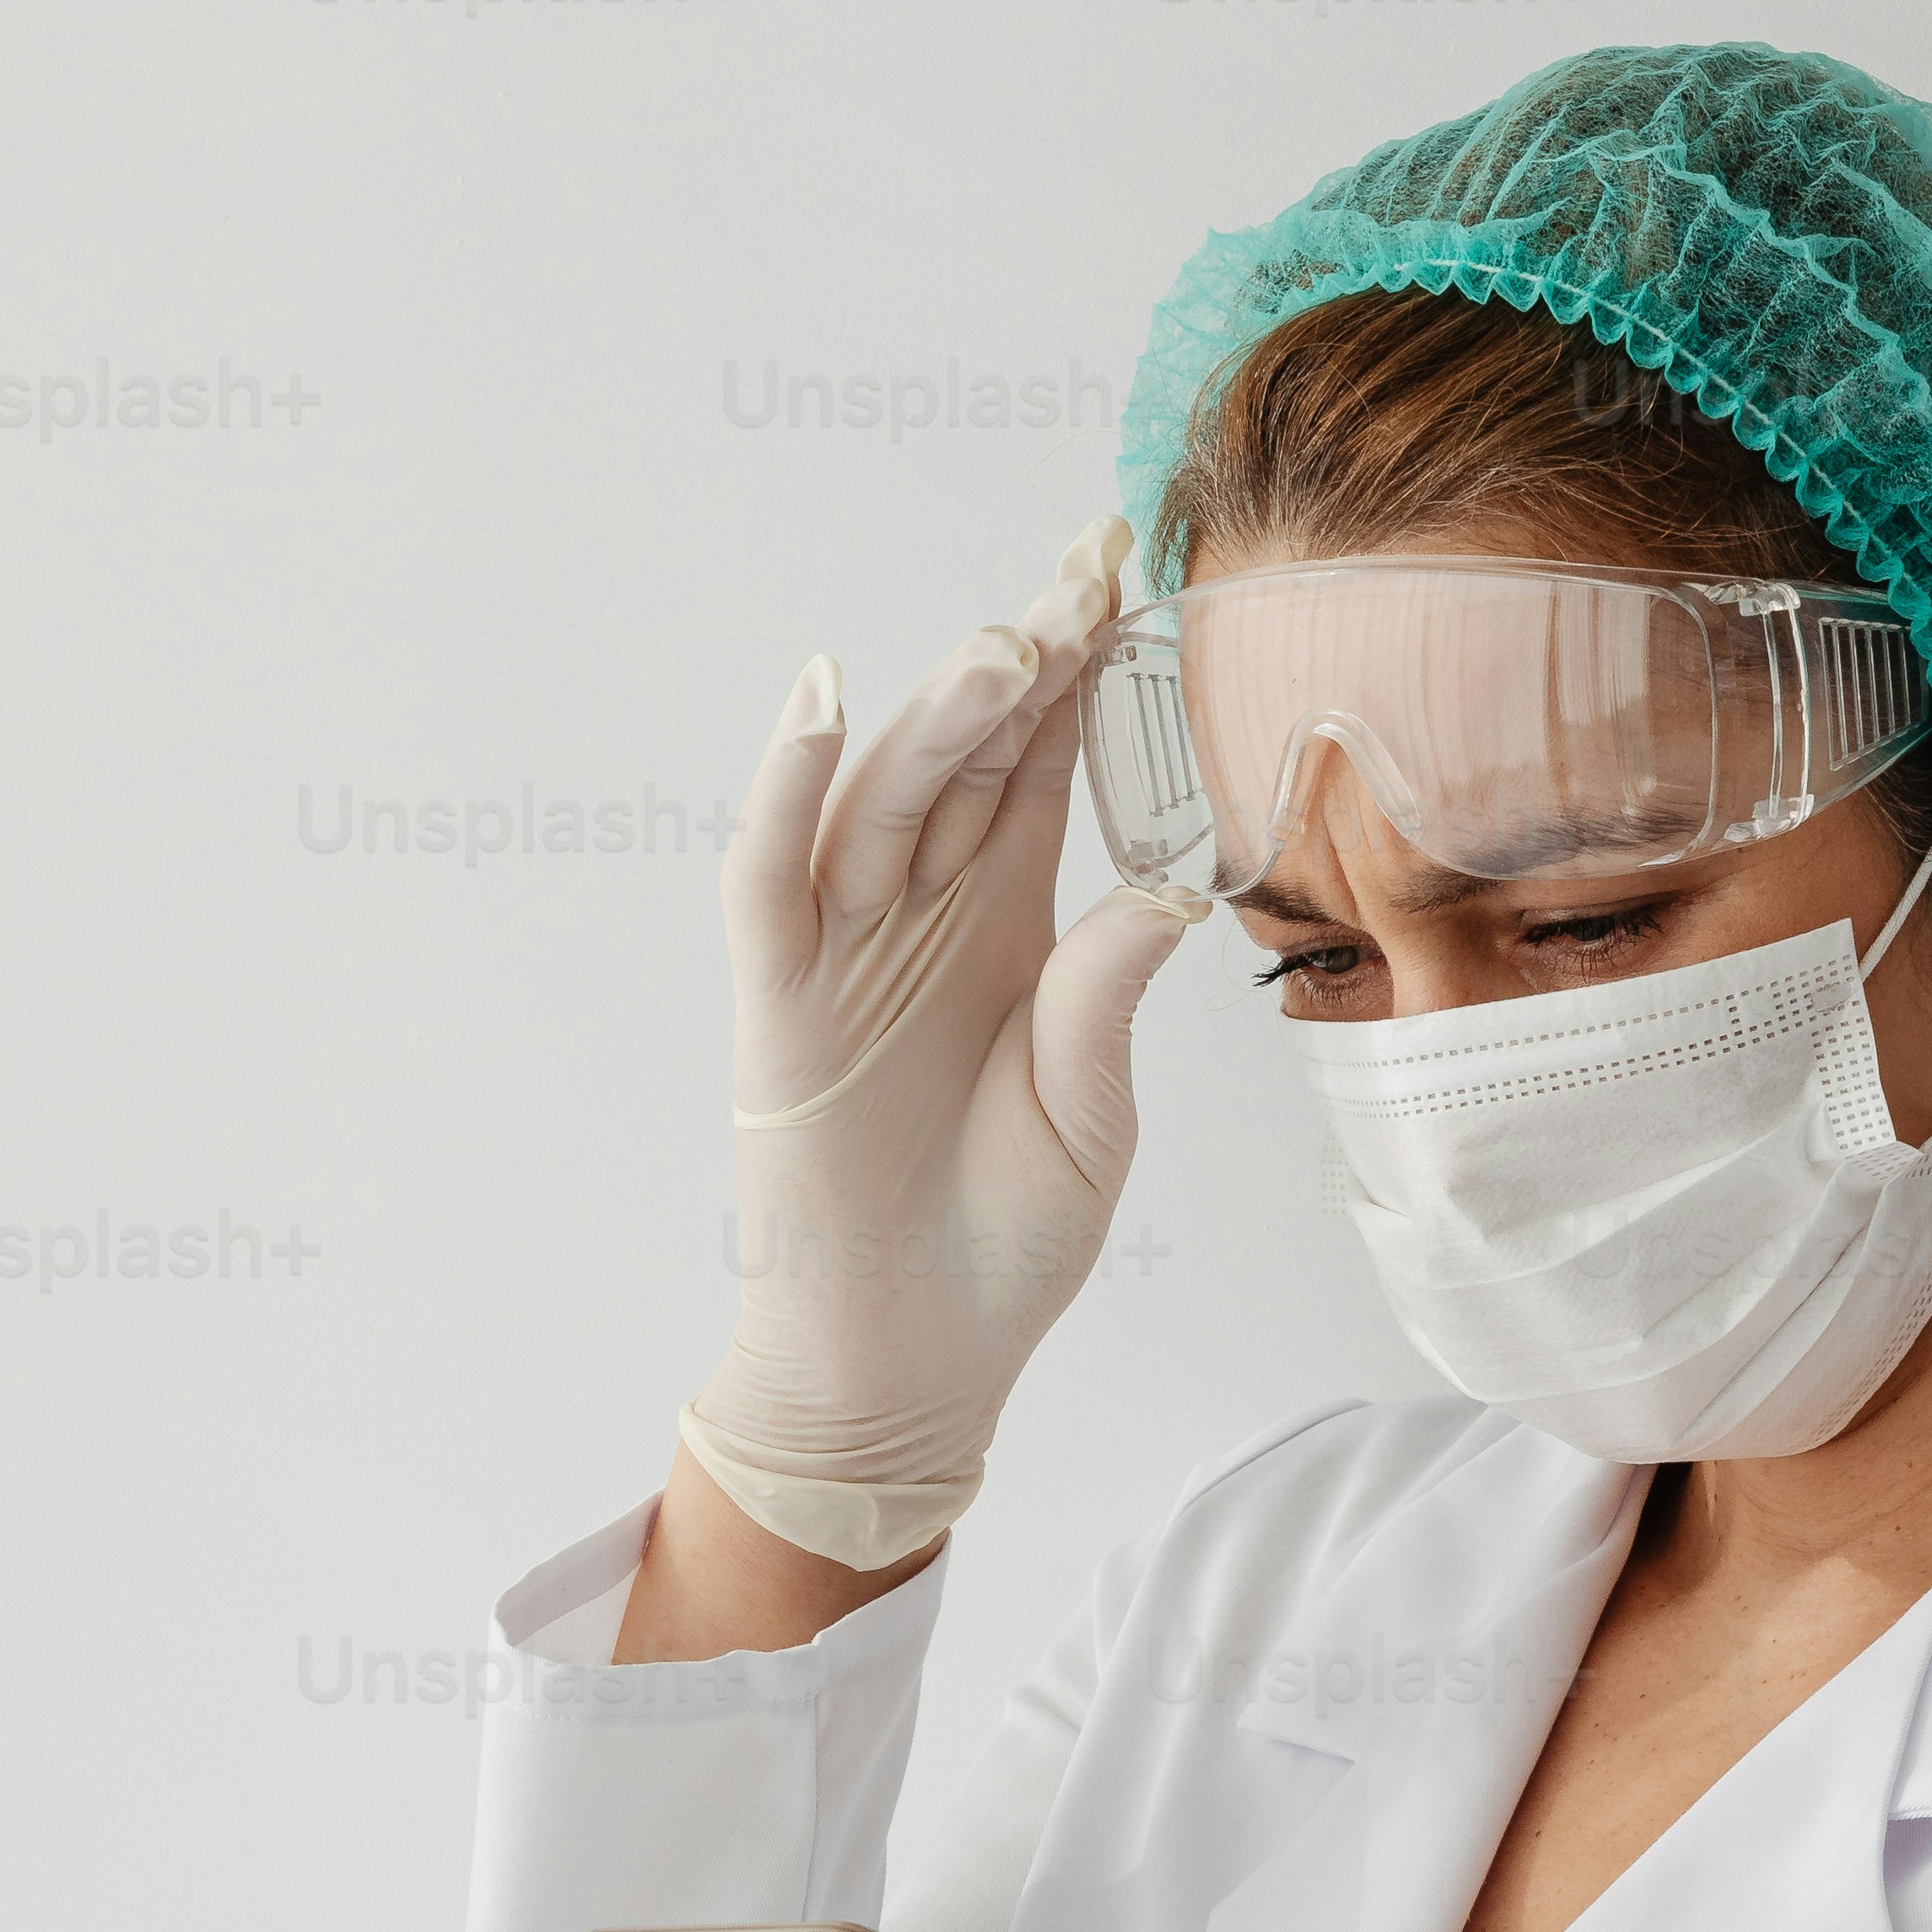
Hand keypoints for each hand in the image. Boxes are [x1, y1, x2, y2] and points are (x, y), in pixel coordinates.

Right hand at [677, 520, 1205, 1570]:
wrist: (915, 1363)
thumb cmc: (1006, 1243)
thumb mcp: (1091, 1114)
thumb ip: (1105, 999)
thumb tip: (1162, 889)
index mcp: (1005, 926)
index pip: (1039, 770)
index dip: (1078, 676)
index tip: (1128, 577)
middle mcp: (920, 916)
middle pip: (968, 756)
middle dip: (1022, 659)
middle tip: (1083, 568)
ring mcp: (841, 953)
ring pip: (884, 797)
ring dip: (940, 712)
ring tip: (1007, 637)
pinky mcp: (777, 1006)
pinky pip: (769, 879)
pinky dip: (786, 792)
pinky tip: (825, 706)